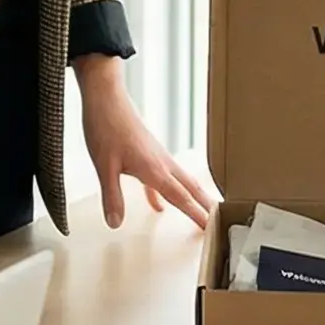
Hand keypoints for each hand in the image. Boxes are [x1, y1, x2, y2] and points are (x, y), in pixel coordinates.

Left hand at [74, 56, 217, 230]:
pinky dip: (166, 192)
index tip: (210, 228)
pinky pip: (162, 176)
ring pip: (180, 181)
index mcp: (154, 168)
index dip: (196, 215)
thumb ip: (112, 196)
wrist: (105, 96)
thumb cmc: (105, 125)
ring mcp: (156, 155)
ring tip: (202, 210)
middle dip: (205, 206)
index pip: (181, 197)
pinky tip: (158, 204)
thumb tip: (116, 222)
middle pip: (189, 188)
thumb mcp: (104, 166)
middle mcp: (161, 162)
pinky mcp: (147, 151)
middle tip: (220, 221)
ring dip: (192, 197)